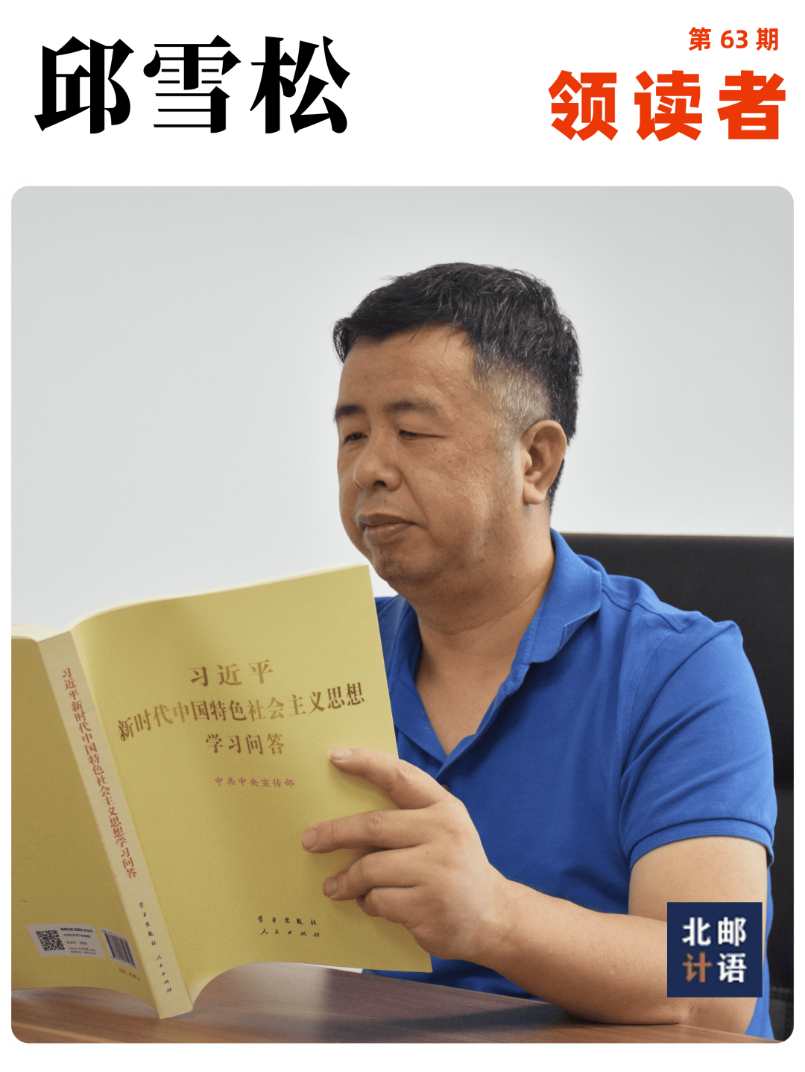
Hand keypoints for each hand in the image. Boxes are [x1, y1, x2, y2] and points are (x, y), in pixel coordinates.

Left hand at [301, 747, 512, 961]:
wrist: (492, 915)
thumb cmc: (454, 866)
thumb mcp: (443, 830)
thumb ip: (406, 818)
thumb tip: (345, 815)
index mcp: (444, 808)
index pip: (400, 776)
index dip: (366, 763)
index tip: (335, 756)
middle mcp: (444, 833)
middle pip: (373, 826)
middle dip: (334, 833)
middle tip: (309, 840)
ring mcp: (437, 871)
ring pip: (370, 868)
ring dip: (347, 880)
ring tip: (336, 886)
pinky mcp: (427, 907)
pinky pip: (378, 899)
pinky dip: (368, 902)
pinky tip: (372, 903)